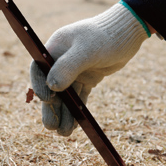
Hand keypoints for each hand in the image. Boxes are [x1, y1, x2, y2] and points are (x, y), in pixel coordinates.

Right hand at [30, 2, 149, 135]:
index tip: (46, 100)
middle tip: (52, 127)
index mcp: (54, 49)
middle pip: (51, 86)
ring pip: (66, 95)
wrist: (126, 32)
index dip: (38, 85)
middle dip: (51, 107)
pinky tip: (75, 124)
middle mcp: (61, 61)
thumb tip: (51, 87)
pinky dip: (77, 110)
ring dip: (64, 113)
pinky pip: (79, 96)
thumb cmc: (105, 36)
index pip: (39, 69)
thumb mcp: (86, 49)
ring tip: (64, 132)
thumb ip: (68, 66)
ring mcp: (75, 70)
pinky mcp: (88, 78)